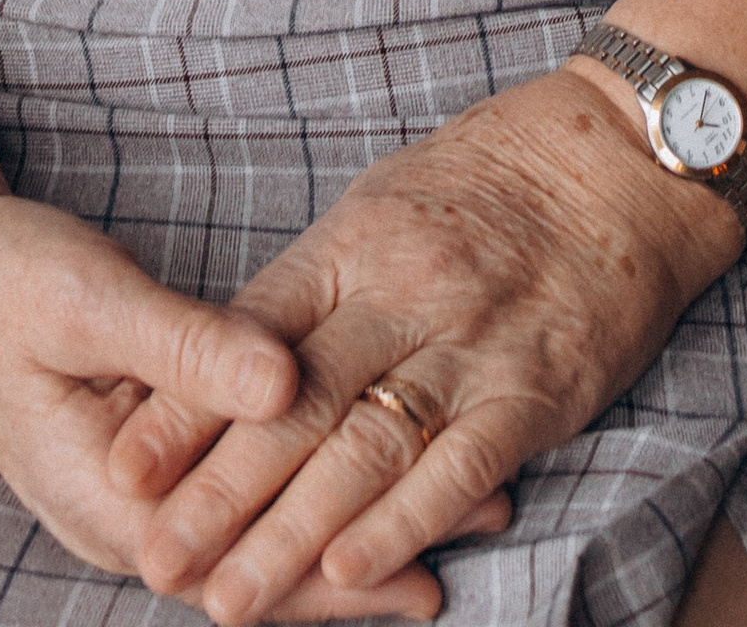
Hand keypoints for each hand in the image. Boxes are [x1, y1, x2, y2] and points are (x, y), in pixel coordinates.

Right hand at [0, 164, 449, 618]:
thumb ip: (185, 346)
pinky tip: (371, 465)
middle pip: (265, 568)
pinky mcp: (153, 454)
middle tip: (484, 526)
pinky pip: (245, 492)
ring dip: (353, 522)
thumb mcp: (88, 300)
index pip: (245, 563)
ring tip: (465, 506)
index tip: (430, 557)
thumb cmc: (2, 274)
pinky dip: (311, 484)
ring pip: (263, 532)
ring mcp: (139, 494)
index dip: (339, 565)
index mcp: (109, 501)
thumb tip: (286, 383)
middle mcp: (126, 520)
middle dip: (371, 558)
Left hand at [105, 66, 729, 625]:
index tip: (125, 467)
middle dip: (218, 493)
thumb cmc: (494, 182)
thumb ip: (318, 287)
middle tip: (158, 558)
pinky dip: (404, 523)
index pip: (249, 334)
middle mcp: (402, 293)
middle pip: (293, 406)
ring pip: (365, 449)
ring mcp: (470, 344)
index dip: (186, 406)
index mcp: (353, 244)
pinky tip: (351, 571)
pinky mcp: (534, 391)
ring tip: (230, 597)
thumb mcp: (385, 203)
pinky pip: (460, 465)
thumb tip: (235, 358)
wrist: (621, 163)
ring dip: (291, 533)